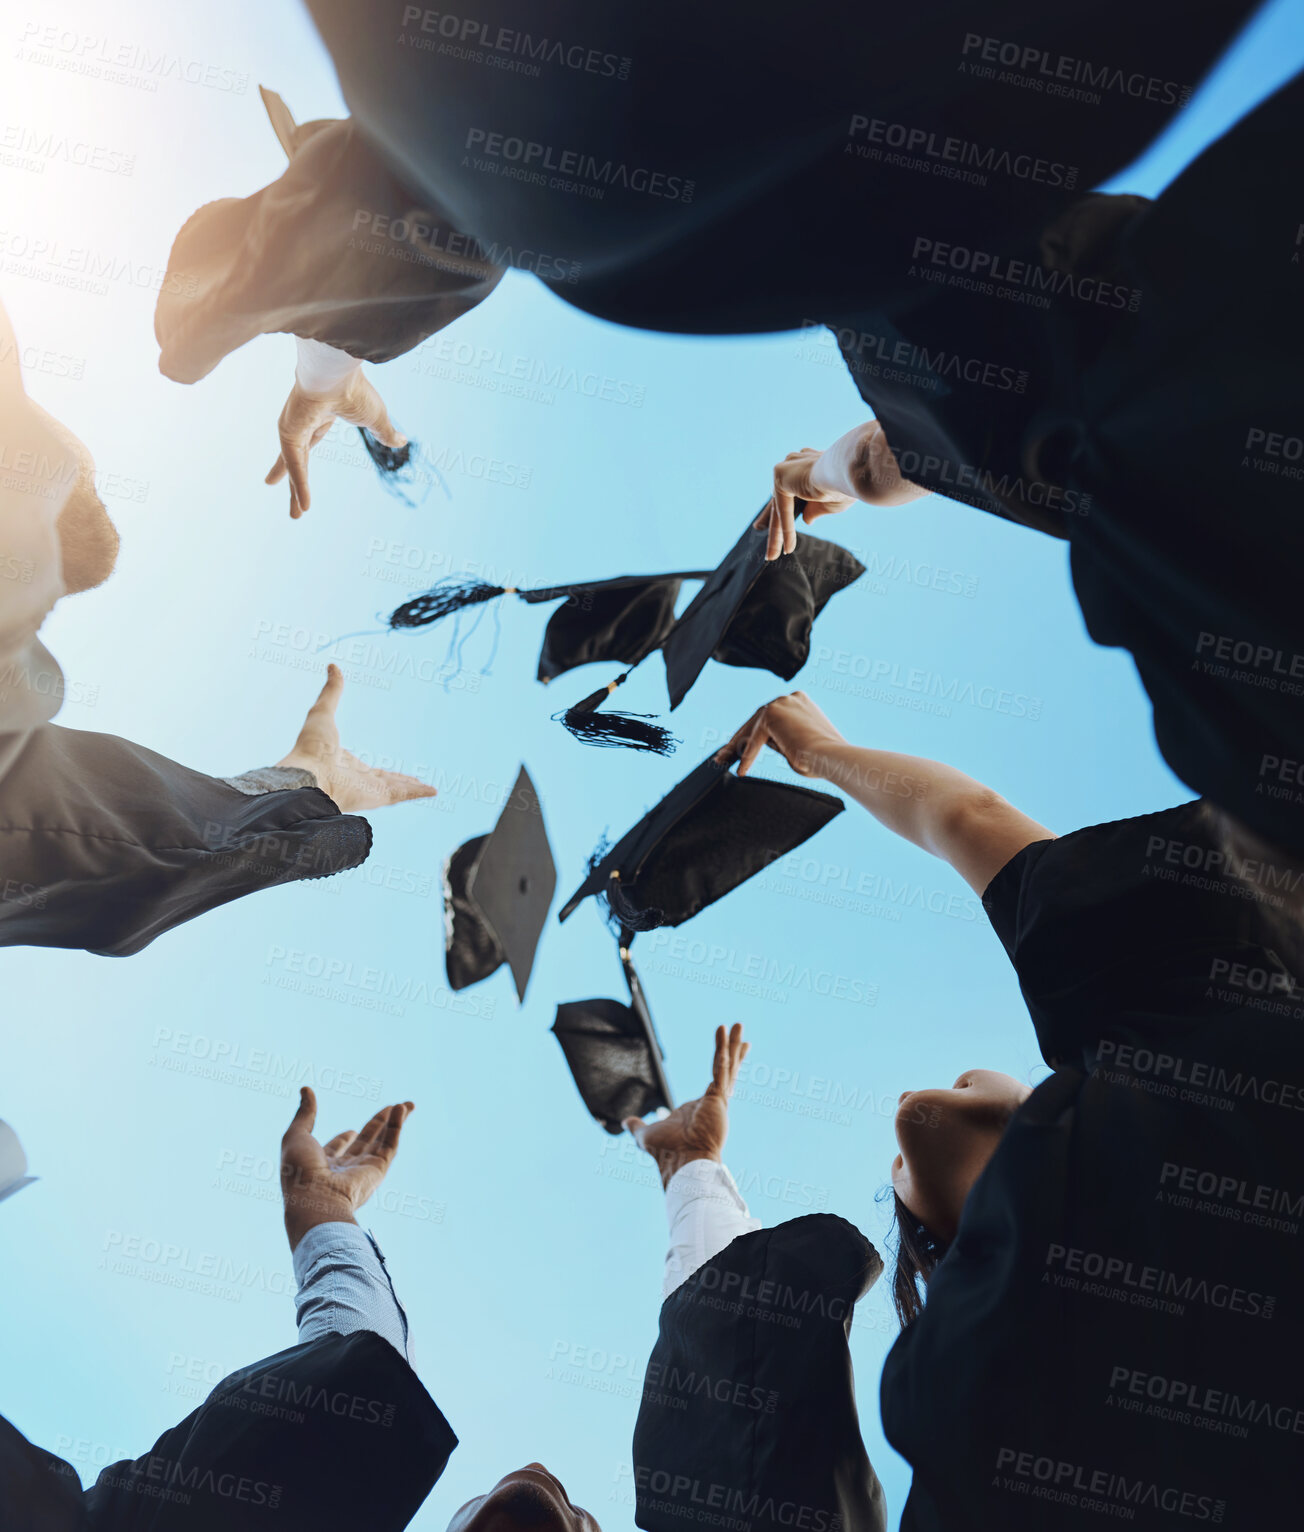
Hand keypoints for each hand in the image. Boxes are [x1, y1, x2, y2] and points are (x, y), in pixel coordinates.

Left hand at [266, 369, 405, 518]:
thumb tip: (403, 442)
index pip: (309, 444)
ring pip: (294, 468)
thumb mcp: (376, 417)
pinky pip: (296, 467)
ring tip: (296, 517)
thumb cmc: (355, 389)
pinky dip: (301, 487)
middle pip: (296, 461)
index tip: (293, 470)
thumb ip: (385, 432)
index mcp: (319, 415)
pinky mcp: (289, 434)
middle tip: (284, 499)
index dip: (304, 460)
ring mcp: (292, 429)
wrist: (336, 371)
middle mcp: (301, 423)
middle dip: (292, 482)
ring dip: (295, 493)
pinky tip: (304, 507)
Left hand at [277, 663, 436, 812]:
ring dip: (414, 788)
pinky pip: (403, 794)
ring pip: (398, 788)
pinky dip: (419, 792)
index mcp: (346, 765)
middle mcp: (359, 780)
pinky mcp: (378, 796)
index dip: (378, 770)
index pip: (368, 769)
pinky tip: (433, 791)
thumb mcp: (322, 711)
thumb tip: (333, 666)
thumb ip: (331, 692)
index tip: (383, 770)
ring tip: (431, 789)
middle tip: (413, 780)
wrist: (307, 774)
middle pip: (386, 781)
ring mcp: (370, 790)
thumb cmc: (310, 747)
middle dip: (400, 781)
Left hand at [280, 1087, 413, 1250]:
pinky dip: (397, 1126)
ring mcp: (362, 1171)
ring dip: (394, 1123)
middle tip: (390, 1109)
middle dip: (377, 1125)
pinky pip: (390, 1144)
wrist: (314, 1199)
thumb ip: (305, 1113)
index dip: (343, 1139)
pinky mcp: (377, 1171)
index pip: (337, 1149)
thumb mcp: (296, 1136)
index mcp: (321, 1166)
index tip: (351, 1131)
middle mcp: (344, 1170)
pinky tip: (402, 1109)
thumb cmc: (299, 1172)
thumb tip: (305, 1089)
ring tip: (405, 1105)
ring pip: (382, 1142)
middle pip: (365, 1142)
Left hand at [624, 1024, 748, 1188]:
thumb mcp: (646, 1135)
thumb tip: (626, 1121)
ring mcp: (718, 1101)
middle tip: (740, 1031)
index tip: (728, 1054)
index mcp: (702, 1108)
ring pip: (727, 1066)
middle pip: (727, 1070)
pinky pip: (720, 1069)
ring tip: (738, 1024)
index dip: (722, 1065)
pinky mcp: (718, 1099)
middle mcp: (714, 1103)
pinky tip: (723, 1033)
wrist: (681, 1165)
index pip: (716, 1081)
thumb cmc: (667, 1154)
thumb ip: (638, 1126)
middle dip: (734, 1049)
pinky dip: (722, 1050)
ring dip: (732, 1044)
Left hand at [715, 691, 847, 779]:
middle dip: (738, 739)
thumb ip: (782, 740)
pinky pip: (754, 739)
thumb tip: (765, 743)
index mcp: (800, 702)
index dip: (752, 734)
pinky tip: (741, 770)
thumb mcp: (799, 746)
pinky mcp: (772, 714)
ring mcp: (781, 703)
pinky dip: (747, 755)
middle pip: (756, 720)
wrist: (832, 757)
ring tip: (723, 760)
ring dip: (736, 746)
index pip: (770, 718)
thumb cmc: (822, 759)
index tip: (740, 747)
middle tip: (723, 755)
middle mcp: (790, 698)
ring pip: (752, 728)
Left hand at [754, 448, 855, 560]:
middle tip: (758, 527)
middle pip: (778, 498)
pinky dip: (785, 530)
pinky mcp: (781, 475)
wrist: (849, 472)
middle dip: (769, 516)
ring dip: (776, 534)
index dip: (783, 504)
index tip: (777, 515)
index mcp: (807, 465)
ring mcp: (787, 467)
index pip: (792, 490)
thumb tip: (806, 520)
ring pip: (779, 507)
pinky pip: (782, 510)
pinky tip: (788, 548)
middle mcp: (795, 463)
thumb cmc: (846, 486)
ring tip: (772, 555)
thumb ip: (815, 509)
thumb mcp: (829, 504)